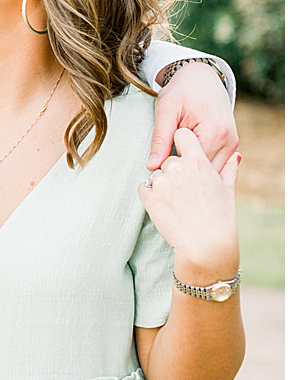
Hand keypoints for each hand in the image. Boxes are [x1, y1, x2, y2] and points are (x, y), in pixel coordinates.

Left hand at [138, 128, 240, 285]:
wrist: (206, 244)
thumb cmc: (220, 217)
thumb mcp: (227, 190)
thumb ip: (228, 169)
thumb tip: (235, 156)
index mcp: (198, 162)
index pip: (183, 135)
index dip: (183, 141)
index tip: (184, 150)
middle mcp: (178, 168)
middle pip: (169, 158)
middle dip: (175, 170)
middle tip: (187, 190)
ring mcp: (162, 182)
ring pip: (156, 173)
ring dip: (163, 183)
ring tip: (179, 202)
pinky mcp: (149, 197)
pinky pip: (144, 187)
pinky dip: (150, 193)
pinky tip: (165, 205)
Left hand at [147, 61, 236, 169]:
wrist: (201, 77)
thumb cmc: (181, 91)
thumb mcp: (166, 112)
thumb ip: (160, 140)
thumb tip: (151, 166)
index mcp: (215, 133)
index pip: (194, 165)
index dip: (175, 169)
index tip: (158, 170)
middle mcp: (229, 142)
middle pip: (206, 172)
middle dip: (185, 174)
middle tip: (163, 172)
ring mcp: (233, 146)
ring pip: (212, 172)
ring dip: (194, 172)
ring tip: (173, 165)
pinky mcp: (231, 147)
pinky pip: (215, 165)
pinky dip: (201, 167)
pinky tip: (185, 162)